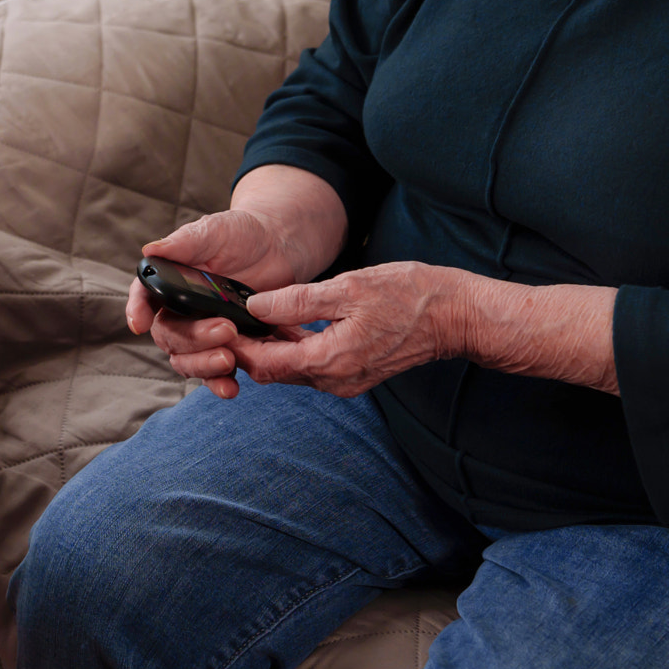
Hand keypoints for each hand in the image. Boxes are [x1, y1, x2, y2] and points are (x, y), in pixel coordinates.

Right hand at [124, 208, 313, 399]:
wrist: (277, 247)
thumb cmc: (241, 233)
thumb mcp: (214, 230)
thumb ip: (185, 242)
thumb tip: (150, 249)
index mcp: (167, 279)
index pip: (143, 296)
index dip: (137, 310)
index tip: (140, 322)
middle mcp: (178, 310)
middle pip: (169, 335)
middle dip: (192, 338)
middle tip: (225, 330)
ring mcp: (201, 332)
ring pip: (186, 359)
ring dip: (203, 366)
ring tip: (229, 360)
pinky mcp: (226, 348)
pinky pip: (214, 372)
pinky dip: (220, 383)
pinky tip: (232, 387)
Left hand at [228, 262, 466, 397]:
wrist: (454, 316)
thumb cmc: (408, 296)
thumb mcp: (348, 288)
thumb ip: (298, 301)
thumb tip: (257, 305)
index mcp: (329, 361)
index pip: (266, 364)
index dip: (236, 346)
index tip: (215, 324)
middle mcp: (334, 380)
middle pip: (274, 371)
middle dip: (246, 349)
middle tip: (222, 320)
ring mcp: (345, 381)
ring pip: (292, 370)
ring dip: (268, 348)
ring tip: (245, 318)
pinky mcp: (354, 373)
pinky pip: (311, 366)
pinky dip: (292, 348)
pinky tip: (283, 323)